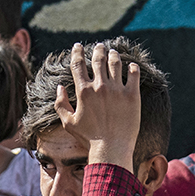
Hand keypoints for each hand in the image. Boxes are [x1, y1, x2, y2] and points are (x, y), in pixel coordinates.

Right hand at [57, 43, 141, 168]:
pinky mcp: (132, 95)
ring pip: (115, 63)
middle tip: (99, 46)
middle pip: (98, 60)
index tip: (78, 46)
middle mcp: (100, 87)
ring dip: (113, 55)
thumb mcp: (67, 122)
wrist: (110, 148)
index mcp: (83, 91)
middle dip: (97, 50)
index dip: (77, 53)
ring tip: (113, 53)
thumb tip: (60, 87)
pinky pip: (134, 74)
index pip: (78, 65)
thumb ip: (61, 104)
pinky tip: (131, 66)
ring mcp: (117, 90)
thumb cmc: (87, 138)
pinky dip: (132, 67)